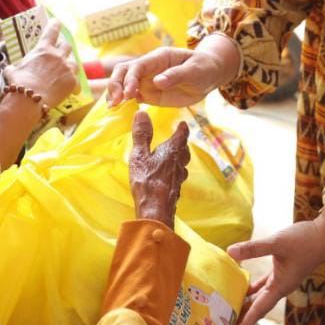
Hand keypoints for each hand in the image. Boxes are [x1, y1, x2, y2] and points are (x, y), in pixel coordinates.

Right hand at [6, 20, 78, 108]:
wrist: (29, 98)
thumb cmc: (19, 83)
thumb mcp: (12, 71)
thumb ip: (13, 67)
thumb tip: (8, 69)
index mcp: (43, 49)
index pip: (52, 30)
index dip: (55, 24)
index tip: (57, 22)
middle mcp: (57, 55)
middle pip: (67, 45)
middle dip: (64, 49)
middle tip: (60, 54)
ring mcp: (66, 68)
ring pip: (74, 63)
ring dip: (70, 66)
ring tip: (65, 74)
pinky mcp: (72, 81)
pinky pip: (78, 81)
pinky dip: (75, 85)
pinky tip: (74, 91)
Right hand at [107, 41, 234, 107]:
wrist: (209, 76)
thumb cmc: (203, 68)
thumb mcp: (194, 70)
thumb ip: (176, 75)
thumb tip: (157, 81)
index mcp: (158, 58)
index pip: (137, 66)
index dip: (130, 78)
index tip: (129, 93)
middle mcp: (148, 68)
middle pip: (123, 72)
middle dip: (116, 84)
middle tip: (116, 101)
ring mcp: (146, 81)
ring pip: (123, 84)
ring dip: (115, 94)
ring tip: (112, 107)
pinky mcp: (148, 94)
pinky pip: (131, 98)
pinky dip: (123, 103)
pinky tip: (117, 112)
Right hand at [127, 110, 189, 227]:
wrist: (155, 210)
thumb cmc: (147, 181)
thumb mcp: (139, 155)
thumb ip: (141, 135)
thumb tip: (142, 113)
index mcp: (172, 151)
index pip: (182, 135)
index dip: (182, 128)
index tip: (183, 124)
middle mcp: (179, 163)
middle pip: (184, 150)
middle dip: (181, 143)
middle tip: (178, 139)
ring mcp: (179, 177)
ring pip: (182, 163)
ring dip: (179, 157)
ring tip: (174, 155)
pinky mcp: (175, 189)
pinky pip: (177, 175)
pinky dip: (174, 170)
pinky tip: (168, 175)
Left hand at [227, 214, 324, 324]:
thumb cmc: (305, 240)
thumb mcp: (277, 243)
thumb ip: (253, 248)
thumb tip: (229, 252)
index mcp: (280, 287)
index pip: (258, 310)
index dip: (244, 324)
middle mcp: (281, 288)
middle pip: (258, 308)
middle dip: (242, 319)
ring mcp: (282, 280)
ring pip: (260, 298)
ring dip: (246, 304)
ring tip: (229, 311)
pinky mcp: (282, 271)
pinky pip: (264, 286)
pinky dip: (253, 289)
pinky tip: (242, 288)